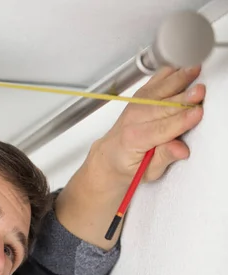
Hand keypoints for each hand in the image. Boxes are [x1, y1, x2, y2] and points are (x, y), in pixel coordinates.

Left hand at [90, 66, 204, 191]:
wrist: (109, 157)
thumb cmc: (128, 166)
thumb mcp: (147, 172)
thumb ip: (164, 158)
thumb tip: (180, 149)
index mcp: (133, 140)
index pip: (160, 129)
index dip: (180, 121)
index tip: (197, 114)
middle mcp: (132, 120)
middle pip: (162, 107)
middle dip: (181, 99)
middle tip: (200, 92)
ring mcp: (134, 107)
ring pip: (158, 91)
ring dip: (177, 80)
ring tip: (194, 71)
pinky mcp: (138, 100)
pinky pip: (153, 83)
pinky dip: (167, 73)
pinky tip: (180, 66)